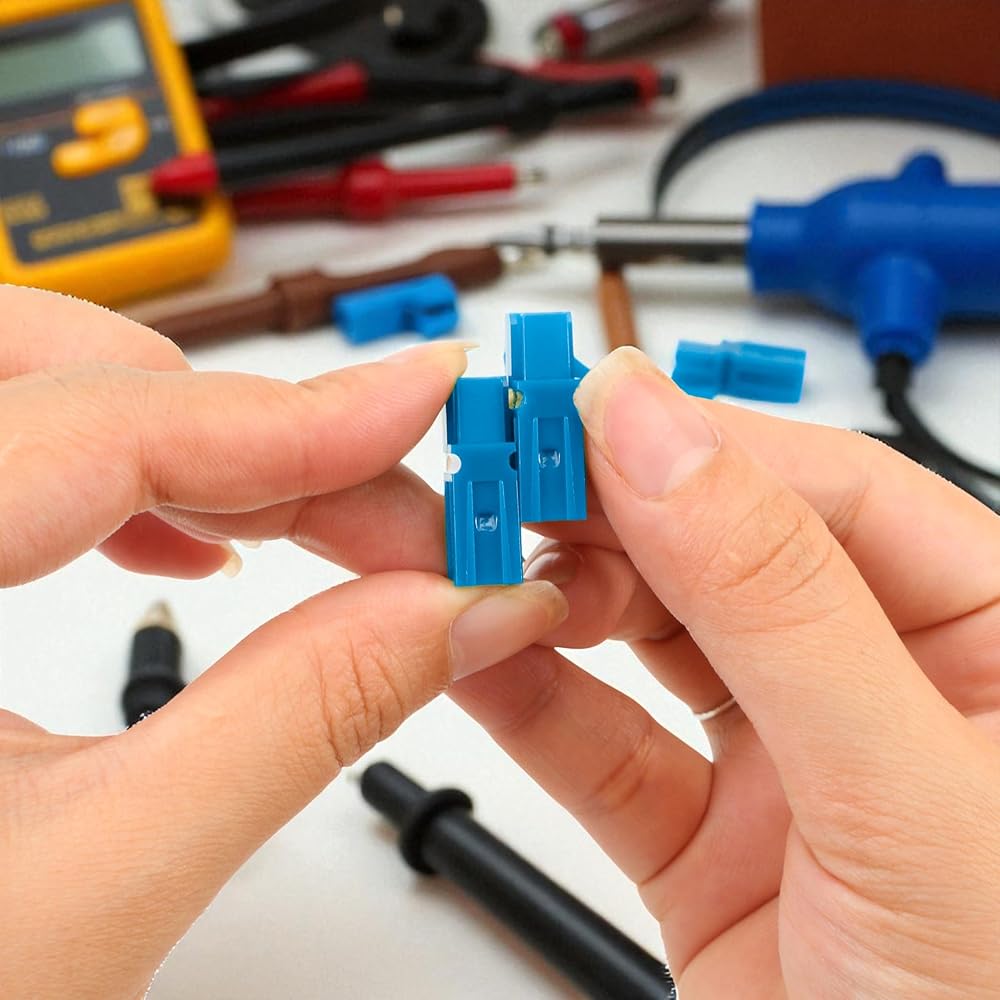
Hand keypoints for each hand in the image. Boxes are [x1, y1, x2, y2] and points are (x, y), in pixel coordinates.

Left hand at [0, 286, 566, 999]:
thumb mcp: (102, 884)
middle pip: (64, 374)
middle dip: (251, 424)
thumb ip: (300, 720)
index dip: (289, 415)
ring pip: (41, 394)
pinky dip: (132, 476)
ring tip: (310, 526)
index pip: (101, 432)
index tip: (419, 406)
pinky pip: (17, 457)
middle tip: (379, 506)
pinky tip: (192, 543)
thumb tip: (447, 614)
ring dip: (200, 444)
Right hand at [330, 344, 999, 996]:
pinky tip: (472, 655)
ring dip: (557, 598)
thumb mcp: (909, 796)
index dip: (693, 442)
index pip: (824, 491)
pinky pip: (604, 750)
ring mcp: (788, 766)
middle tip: (497, 482)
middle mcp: (885, 689)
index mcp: (994, 638)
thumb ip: (776, 599)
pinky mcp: (704, 845)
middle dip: (605, 516)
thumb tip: (659, 433)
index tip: (578, 412)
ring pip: (651, 641)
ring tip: (471, 563)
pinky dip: (532, 703)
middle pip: (721, 551)